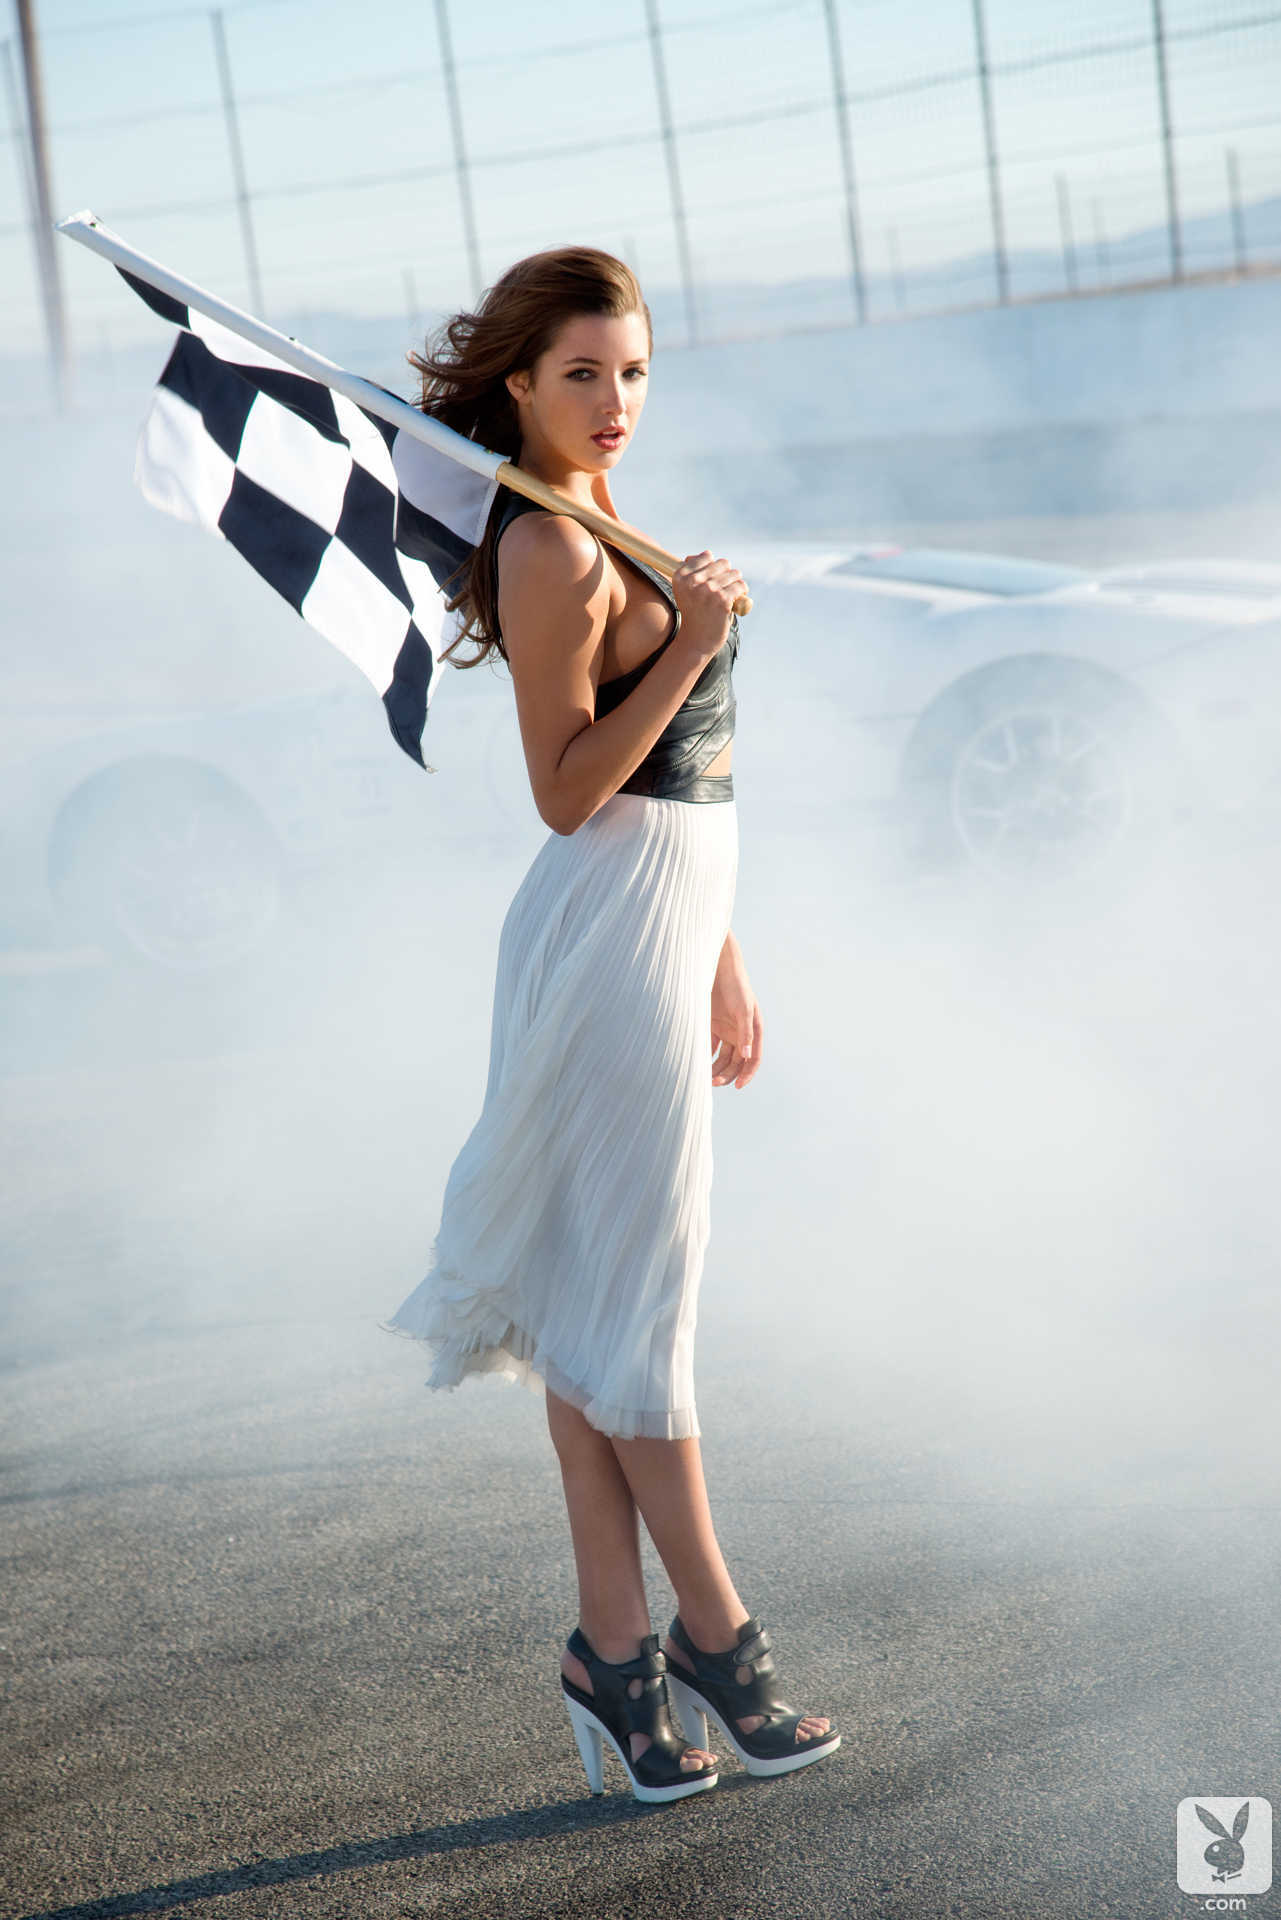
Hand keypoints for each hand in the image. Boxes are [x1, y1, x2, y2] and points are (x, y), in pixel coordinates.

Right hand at [671, 551, 744, 659]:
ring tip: (730, 596)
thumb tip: (706, 554)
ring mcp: (708, 590)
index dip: (713, 569)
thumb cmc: (694, 614)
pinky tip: (735, 602)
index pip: (706, 556)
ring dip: (736, 584)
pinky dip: (742, 592)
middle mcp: (693, 581)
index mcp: (681, 576)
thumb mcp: (686, 591)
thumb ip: (693, 571)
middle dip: (727, 575)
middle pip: (723, 563)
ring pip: (734, 573)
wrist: (696, 641)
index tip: (711, 583)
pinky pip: (740, 586)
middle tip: (723, 590)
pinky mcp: (722, 601)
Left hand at [709, 930, 760, 1088]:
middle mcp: (741, 1033)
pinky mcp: (711, 1025)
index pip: (753, 1059)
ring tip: (703, 1078)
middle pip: (736, 1062)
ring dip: (715, 1069)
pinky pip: (709, 1047)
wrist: (717, 967)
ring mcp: (726, 1030)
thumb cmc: (735, 985)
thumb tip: (747, 1056)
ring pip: (722, 1058)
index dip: (747, 1074)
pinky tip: (695, 1063)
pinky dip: (704, 1056)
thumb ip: (745, 1032)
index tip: (738, 1086)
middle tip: (713, 1082)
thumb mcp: (743, 1008)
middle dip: (727, 1074)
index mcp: (753, 1030)